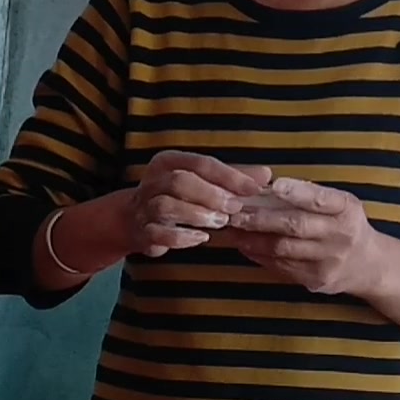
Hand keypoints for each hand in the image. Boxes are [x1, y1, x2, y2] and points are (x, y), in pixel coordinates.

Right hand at [118, 151, 270, 257]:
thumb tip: (266, 175)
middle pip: (180, 181)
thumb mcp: (202, 182)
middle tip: (234, 208)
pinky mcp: (143, 232)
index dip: (229, 175)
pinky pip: (160, 234)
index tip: (253, 188)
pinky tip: (200, 238)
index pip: (200, 163)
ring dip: (197, 215)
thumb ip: (231, 178)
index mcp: (168, 162)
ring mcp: (144, 207)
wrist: (133, 220)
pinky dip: (183, 237)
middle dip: (211, 195)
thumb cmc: (175, 197)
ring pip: (167, 206)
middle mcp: (153, 181)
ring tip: (219, 223)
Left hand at [218, 177, 384, 295]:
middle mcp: (341, 236)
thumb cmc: (345, 225)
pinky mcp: (316, 280)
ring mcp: (329, 261)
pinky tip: (246, 246)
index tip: (274, 185)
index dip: (298, 192)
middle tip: (235, 212)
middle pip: (296, 225)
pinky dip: (259, 255)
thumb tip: (265, 187)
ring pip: (283, 249)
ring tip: (233, 230)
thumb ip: (310, 196)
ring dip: (253, 239)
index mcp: (347, 209)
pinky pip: (282, 267)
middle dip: (261, 218)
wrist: (367, 265)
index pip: (320, 199)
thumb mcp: (340, 204)